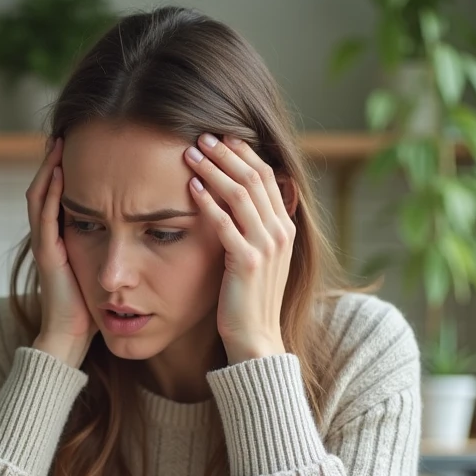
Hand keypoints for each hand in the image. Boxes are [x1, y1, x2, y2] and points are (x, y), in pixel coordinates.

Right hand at [27, 137, 96, 367]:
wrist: (73, 339)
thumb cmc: (94, 311)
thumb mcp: (109, 271)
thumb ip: (118, 249)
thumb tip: (148, 230)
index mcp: (66, 239)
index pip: (64, 196)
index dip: (72, 171)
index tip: (89, 146)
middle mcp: (52, 238)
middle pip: (49, 188)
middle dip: (57, 161)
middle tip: (70, 132)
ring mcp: (47, 244)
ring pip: (41, 196)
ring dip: (50, 168)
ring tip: (62, 141)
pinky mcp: (47, 254)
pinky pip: (45, 216)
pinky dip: (51, 192)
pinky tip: (61, 171)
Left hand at [184, 134, 295, 363]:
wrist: (256, 338)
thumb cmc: (249, 298)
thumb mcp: (258, 257)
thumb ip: (252, 227)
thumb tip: (235, 197)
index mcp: (284, 227)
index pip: (267, 176)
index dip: (243, 153)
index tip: (220, 137)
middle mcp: (280, 232)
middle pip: (255, 178)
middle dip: (226, 154)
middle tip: (201, 137)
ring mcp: (266, 247)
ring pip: (241, 195)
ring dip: (214, 171)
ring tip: (191, 155)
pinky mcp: (247, 262)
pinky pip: (226, 225)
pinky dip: (209, 204)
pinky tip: (192, 189)